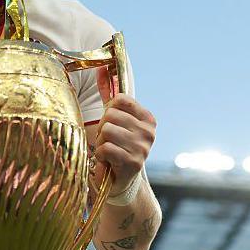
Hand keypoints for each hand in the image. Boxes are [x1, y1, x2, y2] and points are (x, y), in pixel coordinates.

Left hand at [91, 65, 156, 195]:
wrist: (121, 181)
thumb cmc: (117, 145)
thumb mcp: (115, 118)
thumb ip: (108, 93)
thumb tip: (101, 68)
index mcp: (148, 118)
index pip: (119, 99)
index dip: (108, 111)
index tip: (112, 124)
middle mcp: (149, 131)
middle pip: (110, 115)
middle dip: (102, 128)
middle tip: (108, 141)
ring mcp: (143, 147)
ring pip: (106, 130)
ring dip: (100, 142)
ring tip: (108, 150)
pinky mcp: (133, 162)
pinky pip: (105, 147)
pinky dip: (100, 155)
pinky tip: (107, 161)